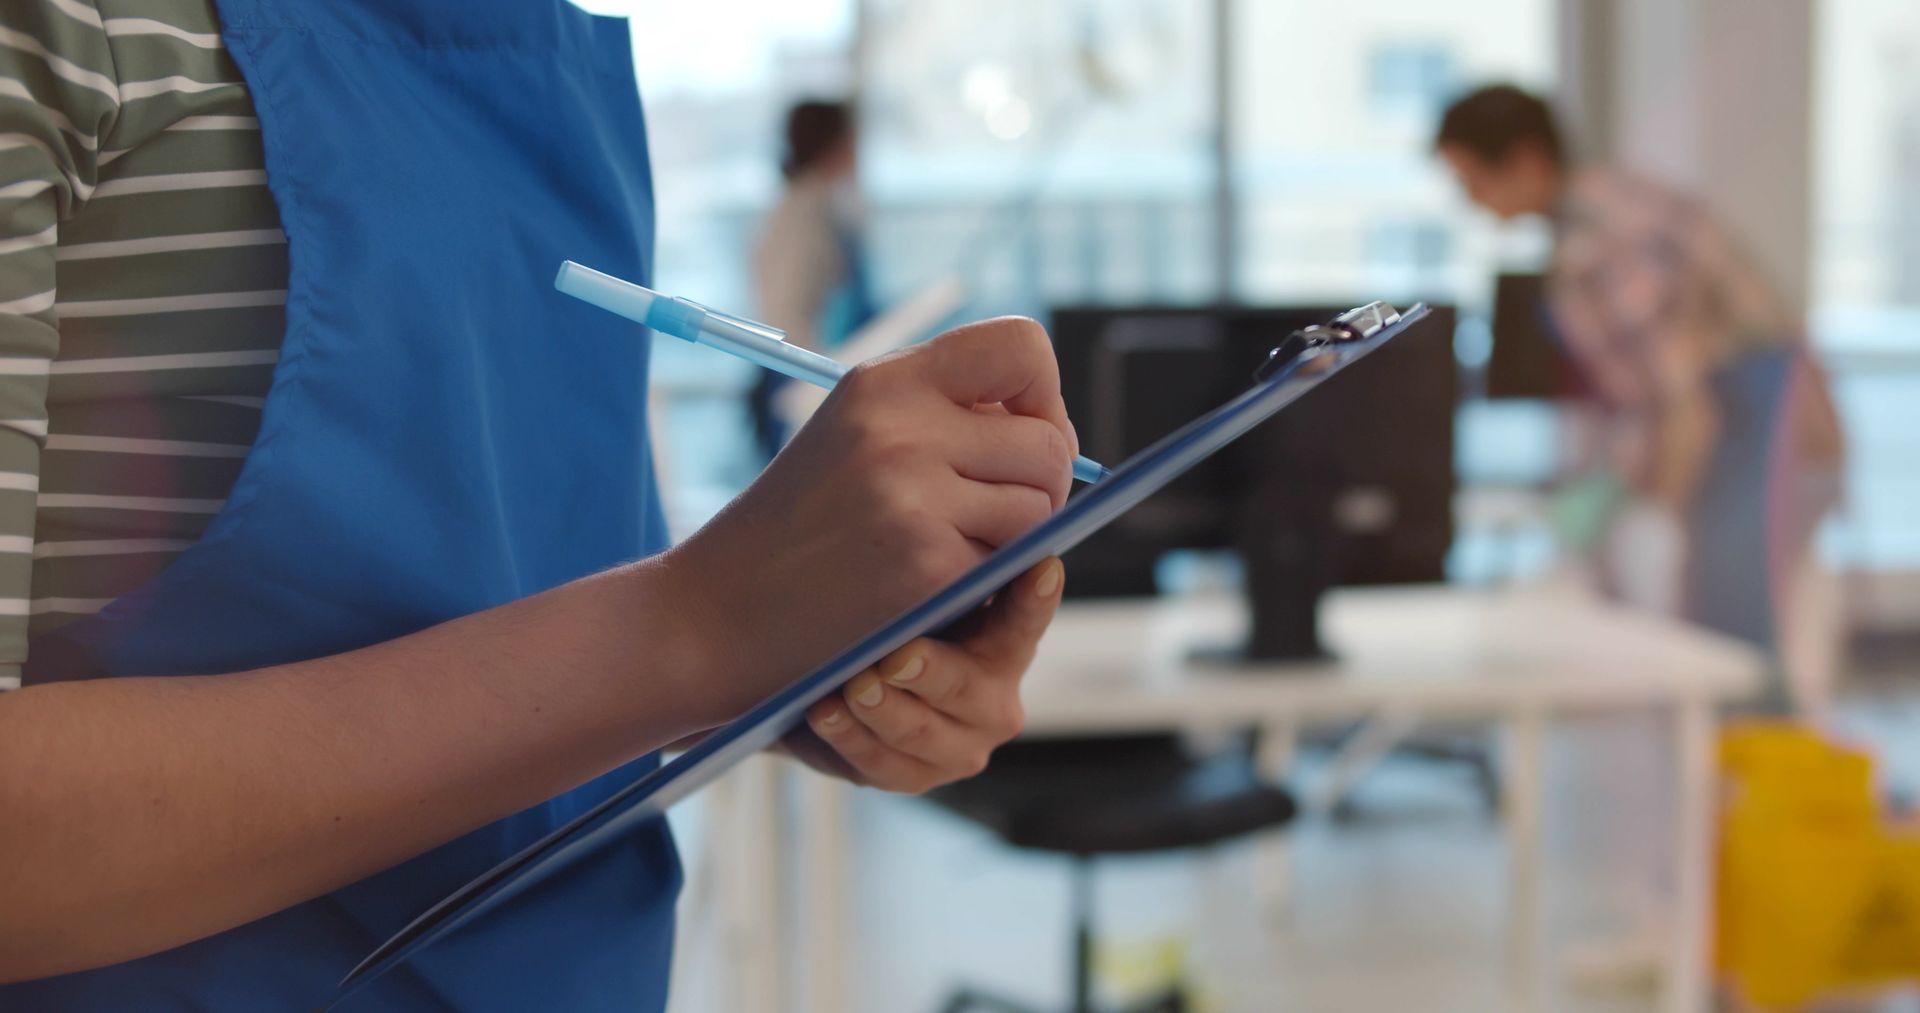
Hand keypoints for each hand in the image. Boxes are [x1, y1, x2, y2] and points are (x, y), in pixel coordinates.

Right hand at [661, 318, 1076, 726]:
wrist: (713, 615)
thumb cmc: (796, 530)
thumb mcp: (854, 436)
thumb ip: (943, 413)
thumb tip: (1054, 426)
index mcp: (884, 382)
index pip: (1022, 346)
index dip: (1043, 395)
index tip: (1018, 436)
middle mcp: (900, 425)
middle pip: (1048, 443)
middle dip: (1039, 487)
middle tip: (987, 519)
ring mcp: (913, 494)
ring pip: (1041, 506)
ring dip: (1013, 541)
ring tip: (946, 552)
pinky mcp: (927, 564)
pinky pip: (1013, 565)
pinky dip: (985, 584)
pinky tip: (926, 590)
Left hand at [781, 558, 1061, 791]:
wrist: (841, 677)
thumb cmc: (894, 618)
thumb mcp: (920, 592)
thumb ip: (939, 569)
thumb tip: (931, 518)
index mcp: (1007, 644)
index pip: (1026, 617)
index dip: (1035, 596)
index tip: (1042, 567)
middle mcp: (994, 701)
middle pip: (965, 687)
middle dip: (930, 671)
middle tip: (897, 657)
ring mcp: (957, 746)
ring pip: (920, 732)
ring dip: (883, 710)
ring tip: (852, 686)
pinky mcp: (914, 776)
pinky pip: (881, 764)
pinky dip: (849, 737)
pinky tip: (822, 711)